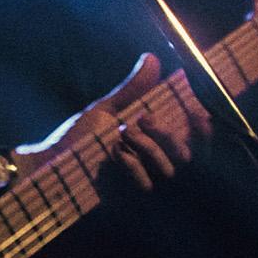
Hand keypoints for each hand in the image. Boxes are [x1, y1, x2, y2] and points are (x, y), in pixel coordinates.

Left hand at [16, 52, 213, 191]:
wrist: (53, 163)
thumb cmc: (80, 137)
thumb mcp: (108, 109)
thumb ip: (134, 89)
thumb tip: (152, 58)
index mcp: (154, 143)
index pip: (195, 141)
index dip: (203, 130)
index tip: (198, 113)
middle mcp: (155, 164)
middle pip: (187, 155)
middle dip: (167, 135)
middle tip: (142, 119)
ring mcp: (146, 183)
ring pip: (170, 169)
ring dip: (146, 149)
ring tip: (120, 137)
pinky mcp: (133, 199)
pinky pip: (147, 184)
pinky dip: (130, 166)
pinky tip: (113, 157)